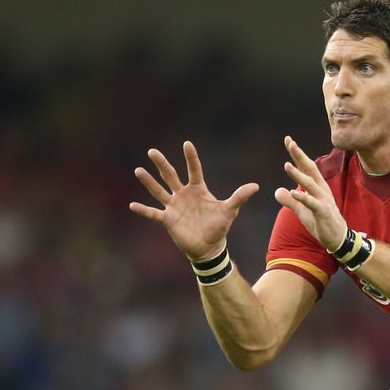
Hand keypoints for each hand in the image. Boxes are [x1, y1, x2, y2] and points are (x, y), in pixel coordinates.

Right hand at [129, 141, 258, 260]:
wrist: (210, 246)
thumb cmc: (219, 226)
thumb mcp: (230, 210)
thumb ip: (239, 197)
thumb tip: (256, 186)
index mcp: (198, 189)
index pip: (194, 170)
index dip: (191, 157)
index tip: (186, 143)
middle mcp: (183, 195)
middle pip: (171, 176)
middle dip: (162, 164)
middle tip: (152, 151)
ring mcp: (174, 206)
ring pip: (159, 191)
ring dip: (149, 181)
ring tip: (138, 170)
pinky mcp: (168, 220)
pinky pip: (153, 213)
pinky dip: (144, 210)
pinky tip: (132, 205)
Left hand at [274, 136, 346, 250]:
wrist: (338, 238)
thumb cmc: (321, 222)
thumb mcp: (302, 210)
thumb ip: (290, 200)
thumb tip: (278, 190)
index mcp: (317, 186)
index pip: (306, 167)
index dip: (297, 154)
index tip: (289, 140)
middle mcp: (321, 189)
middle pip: (309, 169)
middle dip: (299, 155)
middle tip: (290, 142)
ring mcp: (323, 200)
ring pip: (310, 184)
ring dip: (298, 174)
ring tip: (287, 165)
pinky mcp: (323, 211)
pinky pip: (312, 203)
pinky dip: (303, 197)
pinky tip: (294, 192)